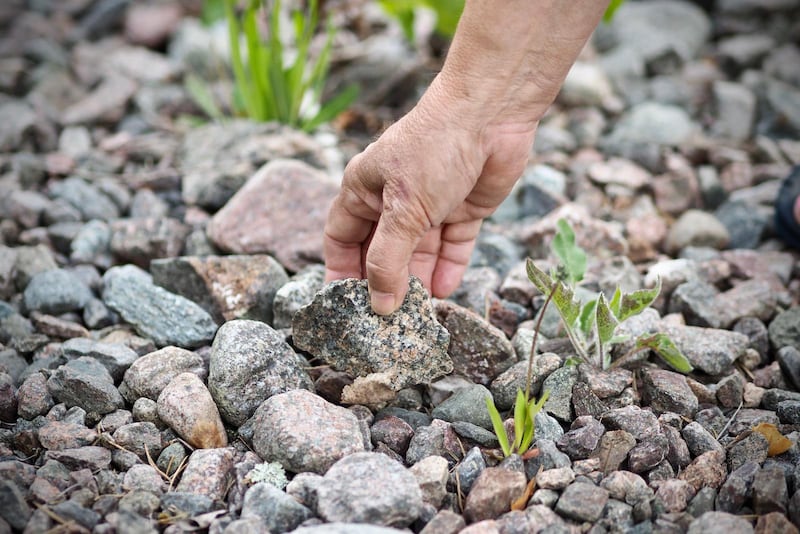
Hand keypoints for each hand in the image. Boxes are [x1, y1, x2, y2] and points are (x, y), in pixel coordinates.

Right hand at [324, 79, 536, 314]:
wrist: (491, 114)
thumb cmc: (435, 148)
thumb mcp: (403, 210)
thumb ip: (388, 259)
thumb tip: (379, 304)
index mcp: (364, 188)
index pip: (342, 237)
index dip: (341, 270)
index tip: (343, 306)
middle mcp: (393, 198)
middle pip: (382, 251)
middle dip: (384, 282)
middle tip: (386, 320)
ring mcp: (430, 204)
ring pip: (419, 253)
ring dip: (418, 280)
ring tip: (418, 313)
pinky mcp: (463, 209)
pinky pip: (452, 246)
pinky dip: (449, 267)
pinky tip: (444, 291)